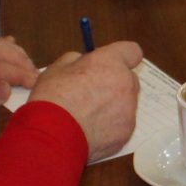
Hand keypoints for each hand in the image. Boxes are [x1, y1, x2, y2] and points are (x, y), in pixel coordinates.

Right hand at [24, 39, 142, 155]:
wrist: (54, 134)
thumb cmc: (53, 98)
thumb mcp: (57, 68)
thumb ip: (77, 60)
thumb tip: (83, 63)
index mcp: (110, 62)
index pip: (132, 51)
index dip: (121, 57)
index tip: (110, 64)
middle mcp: (126, 83)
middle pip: (129, 79)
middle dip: (115, 83)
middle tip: (93, 92)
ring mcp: (129, 109)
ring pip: (126, 103)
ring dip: (113, 105)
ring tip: (88, 116)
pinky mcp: (127, 131)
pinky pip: (122, 124)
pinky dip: (111, 126)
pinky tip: (90, 129)